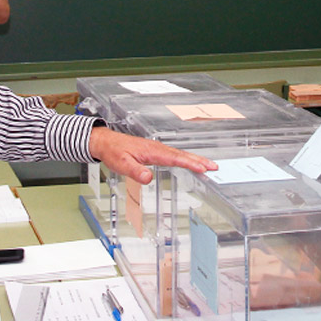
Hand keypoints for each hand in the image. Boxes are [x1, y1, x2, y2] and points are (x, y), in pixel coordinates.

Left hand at [88, 127, 217, 184]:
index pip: (175, 158)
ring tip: (208, 165)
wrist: (106, 142)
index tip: (202, 168)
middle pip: (182, 155)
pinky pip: (174, 154)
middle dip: (199, 160)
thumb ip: (135, 171)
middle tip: (214, 167)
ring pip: (180, 154)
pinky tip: (189, 162)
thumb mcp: (122, 164)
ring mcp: (157, 148)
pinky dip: (185, 158)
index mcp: (152, 151)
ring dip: (194, 159)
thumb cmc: (114, 152)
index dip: (189, 163)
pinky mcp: (155, 150)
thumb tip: (149, 178)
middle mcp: (157, 148)